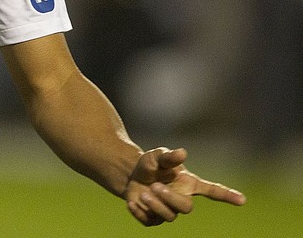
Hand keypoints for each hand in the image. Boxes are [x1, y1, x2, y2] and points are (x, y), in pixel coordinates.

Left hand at [124, 147, 245, 225]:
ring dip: (155, 205)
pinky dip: (140, 212)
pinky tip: (134, 202)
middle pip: (186, 208)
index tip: (242, 200)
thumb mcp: (157, 156)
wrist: (131, 175)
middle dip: (170, 198)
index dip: (227, 195)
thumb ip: (168, 156)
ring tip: (143, 193)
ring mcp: (168, 211)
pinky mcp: (153, 219)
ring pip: (170, 217)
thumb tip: (182, 152)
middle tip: (154, 187)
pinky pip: (150, 222)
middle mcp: (182, 199)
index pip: (212, 191)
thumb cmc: (151, 165)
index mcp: (189, 184)